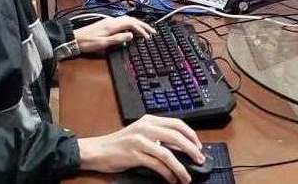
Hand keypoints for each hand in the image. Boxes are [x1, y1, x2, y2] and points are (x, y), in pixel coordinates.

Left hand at [73, 16, 154, 53]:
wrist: (74, 39)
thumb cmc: (88, 42)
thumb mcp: (103, 43)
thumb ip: (118, 38)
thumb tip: (132, 35)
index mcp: (112, 24)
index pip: (131, 23)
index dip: (141, 29)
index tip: (148, 36)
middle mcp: (112, 20)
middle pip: (131, 20)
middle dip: (142, 25)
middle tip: (152, 32)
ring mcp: (109, 21)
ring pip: (127, 20)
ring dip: (137, 24)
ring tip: (145, 30)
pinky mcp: (107, 24)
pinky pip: (123, 22)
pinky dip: (131, 24)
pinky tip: (132, 29)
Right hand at [78, 115, 204, 183]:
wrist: (98, 150)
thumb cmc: (120, 144)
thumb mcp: (141, 134)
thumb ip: (159, 137)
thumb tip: (181, 146)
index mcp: (149, 120)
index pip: (177, 123)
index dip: (191, 134)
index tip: (199, 145)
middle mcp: (145, 127)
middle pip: (176, 136)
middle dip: (191, 149)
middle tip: (199, 160)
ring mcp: (139, 140)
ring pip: (167, 153)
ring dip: (180, 167)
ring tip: (187, 176)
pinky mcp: (134, 154)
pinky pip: (156, 164)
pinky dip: (167, 173)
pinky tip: (171, 179)